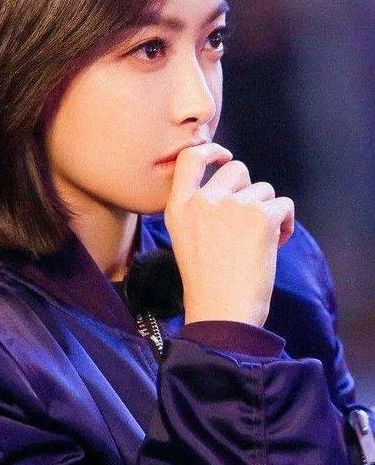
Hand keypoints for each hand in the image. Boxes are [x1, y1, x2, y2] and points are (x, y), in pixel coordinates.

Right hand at [163, 143, 294, 326]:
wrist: (222, 314)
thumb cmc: (207, 285)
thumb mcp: (186, 239)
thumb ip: (201, 208)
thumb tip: (234, 183)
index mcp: (178, 207)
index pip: (190, 158)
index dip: (211, 150)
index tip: (223, 156)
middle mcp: (203, 201)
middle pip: (237, 169)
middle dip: (248, 190)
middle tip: (248, 222)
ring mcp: (232, 206)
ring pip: (264, 189)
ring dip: (267, 211)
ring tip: (259, 243)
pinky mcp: (261, 216)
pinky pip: (284, 205)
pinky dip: (285, 224)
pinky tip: (275, 245)